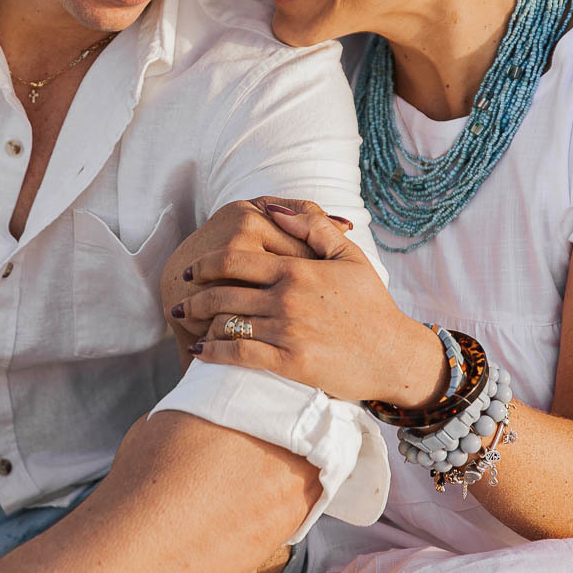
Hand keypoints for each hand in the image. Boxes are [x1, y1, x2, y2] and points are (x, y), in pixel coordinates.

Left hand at [175, 205, 445, 404]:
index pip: (235, 259)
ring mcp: (287, 332)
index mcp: (297, 269)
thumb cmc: (371, 304)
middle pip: (222, 292)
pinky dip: (214, 353)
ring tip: (188, 326)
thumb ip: (312, 226)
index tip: (193, 269)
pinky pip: (239, 355)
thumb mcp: (349, 256)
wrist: (393, 354)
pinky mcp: (290, 364)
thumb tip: (273, 208)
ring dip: (201, 325)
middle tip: (180, 302)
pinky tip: (202, 352)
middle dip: (194, 297)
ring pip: (227, 324)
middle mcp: (287, 299)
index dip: (207, 263)